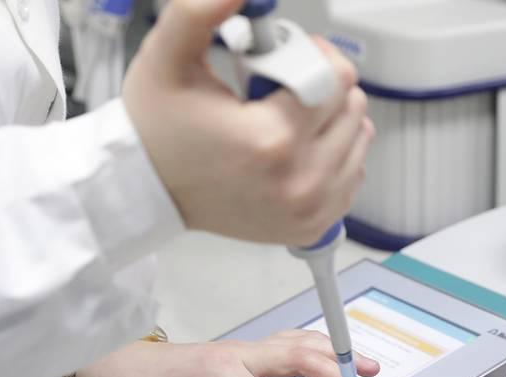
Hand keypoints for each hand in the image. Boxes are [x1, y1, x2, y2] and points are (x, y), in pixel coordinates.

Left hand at [75, 331, 379, 376]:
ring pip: (298, 343)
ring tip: (368, 369)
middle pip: (299, 359)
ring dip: (335, 355)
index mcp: (218, 373)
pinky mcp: (239, 351)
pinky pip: (287, 343)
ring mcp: (240, 348)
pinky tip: (332, 357)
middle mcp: (236, 354)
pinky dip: (316, 348)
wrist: (106, 358)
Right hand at [122, 0, 373, 246]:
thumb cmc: (157, 130)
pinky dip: (335, 155)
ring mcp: (310, 209)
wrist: (146, 190)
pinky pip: (353, 176)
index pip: (336, 78)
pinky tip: (298, 147)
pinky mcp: (312, 225)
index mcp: (273, 140)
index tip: (281, 56)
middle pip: (352, 107)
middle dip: (320, 86)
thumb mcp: (168, 57)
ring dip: (332, 119)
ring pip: (359, 140)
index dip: (313, 55)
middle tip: (275, 89)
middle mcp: (300, 182)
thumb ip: (199, 11)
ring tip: (284, 118)